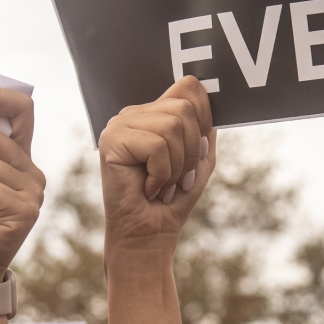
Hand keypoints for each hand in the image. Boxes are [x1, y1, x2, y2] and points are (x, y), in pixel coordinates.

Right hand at [98, 77, 215, 253]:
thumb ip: (206, 133)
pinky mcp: (111, 141)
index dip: (205, 116)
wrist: (148, 236)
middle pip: (184, 109)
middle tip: (177, 179)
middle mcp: (134, 114)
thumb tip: (211, 108)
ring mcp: (119, 125)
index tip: (199, 151)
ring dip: (177, 167)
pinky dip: (162, 175)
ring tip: (163, 186)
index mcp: (153, 114)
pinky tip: (149, 189)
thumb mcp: (199, 163)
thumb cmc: (172, 202)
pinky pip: (157, 146)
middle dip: (191, 151)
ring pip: (172, 127)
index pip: (188, 87)